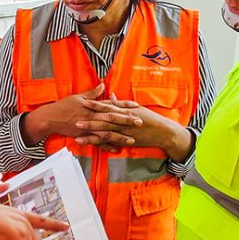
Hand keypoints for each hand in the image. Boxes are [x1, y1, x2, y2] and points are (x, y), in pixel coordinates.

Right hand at [20, 84, 140, 144]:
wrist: (50, 119)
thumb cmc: (63, 106)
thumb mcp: (77, 97)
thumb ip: (92, 93)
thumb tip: (102, 85)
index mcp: (92, 106)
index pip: (111, 104)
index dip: (124, 105)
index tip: (136, 106)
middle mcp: (92, 117)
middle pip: (112, 119)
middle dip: (127, 121)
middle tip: (140, 122)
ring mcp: (88, 127)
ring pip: (107, 132)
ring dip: (120, 136)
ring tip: (132, 139)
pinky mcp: (84, 135)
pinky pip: (97, 142)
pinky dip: (106, 146)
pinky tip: (115, 149)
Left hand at [75, 97, 193, 160]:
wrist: (163, 132)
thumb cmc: (150, 119)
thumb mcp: (136, 108)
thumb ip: (121, 102)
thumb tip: (110, 95)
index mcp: (125, 111)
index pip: (108, 106)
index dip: (95, 104)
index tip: (83, 102)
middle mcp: (124, 121)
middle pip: (104, 119)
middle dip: (90, 119)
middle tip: (75, 119)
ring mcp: (125, 132)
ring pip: (105, 132)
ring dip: (91, 134)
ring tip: (78, 134)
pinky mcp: (127, 141)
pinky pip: (112, 143)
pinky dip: (101, 144)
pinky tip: (91, 145)